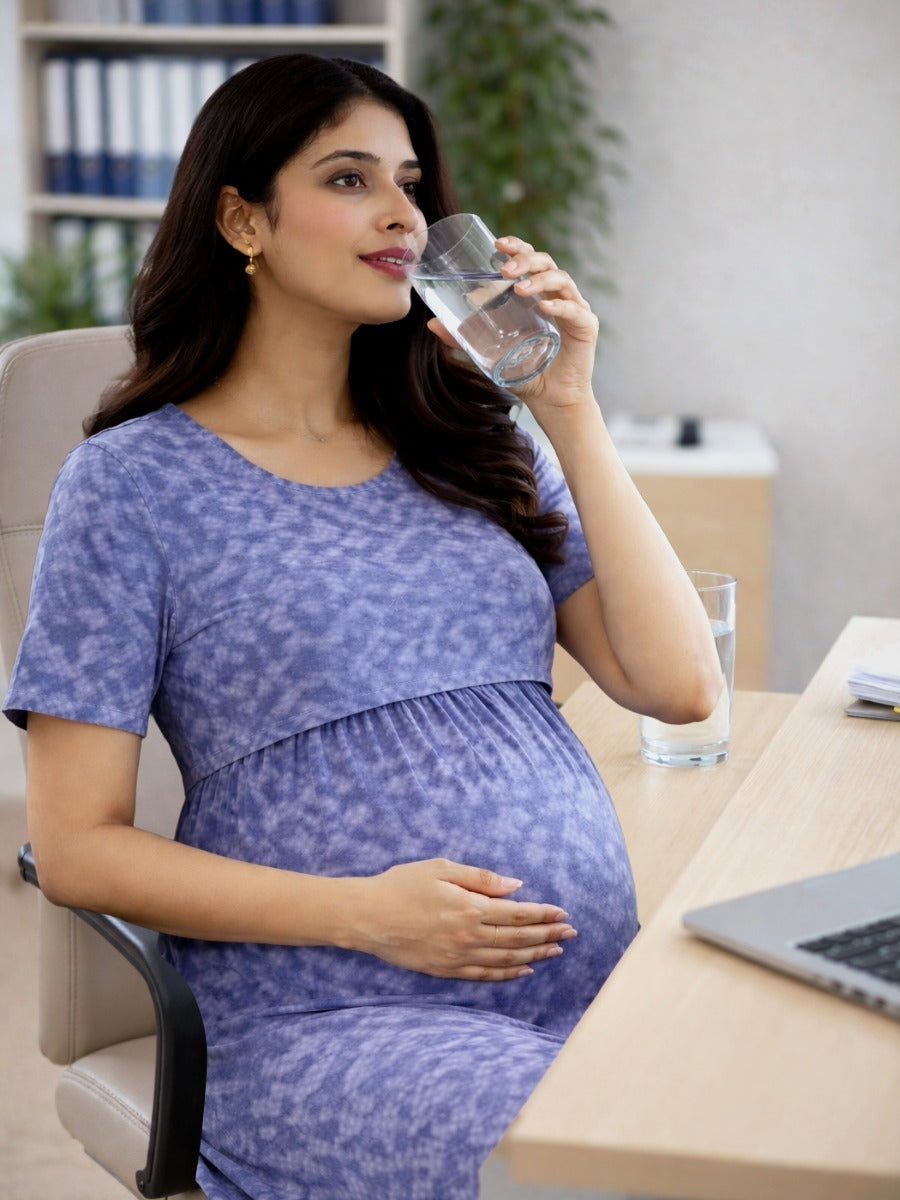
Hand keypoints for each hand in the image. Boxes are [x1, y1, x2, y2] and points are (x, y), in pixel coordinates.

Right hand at [346, 858, 576, 981]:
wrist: (366, 916)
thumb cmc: (401, 884)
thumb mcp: (441, 868)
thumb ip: (481, 877)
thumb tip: (515, 886)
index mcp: (469, 907)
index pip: (518, 913)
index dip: (544, 914)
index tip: (563, 913)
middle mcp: (468, 936)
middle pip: (518, 938)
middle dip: (548, 934)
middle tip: (571, 933)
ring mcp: (457, 957)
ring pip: (506, 959)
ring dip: (534, 954)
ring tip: (555, 950)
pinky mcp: (445, 970)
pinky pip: (485, 976)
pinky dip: (508, 974)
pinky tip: (523, 969)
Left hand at [425, 234, 598, 412]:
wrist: (550, 401)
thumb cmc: (524, 373)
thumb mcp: (487, 353)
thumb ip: (463, 338)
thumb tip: (432, 324)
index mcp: (537, 294)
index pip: (531, 260)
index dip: (517, 247)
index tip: (498, 243)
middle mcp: (557, 296)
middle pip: (546, 263)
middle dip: (525, 260)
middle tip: (503, 269)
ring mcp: (575, 309)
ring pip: (561, 280)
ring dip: (539, 280)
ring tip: (519, 288)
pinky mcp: (586, 327)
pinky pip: (575, 310)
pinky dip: (560, 306)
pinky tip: (544, 307)